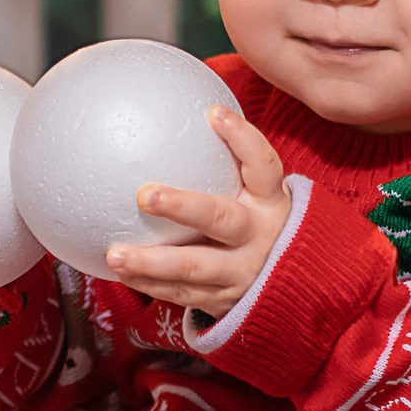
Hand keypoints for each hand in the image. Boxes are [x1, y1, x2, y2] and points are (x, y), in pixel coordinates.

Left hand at [105, 106, 291, 319]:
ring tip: (115, 254)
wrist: (294, 282)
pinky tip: (120, 271)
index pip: (264, 165)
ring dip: (152, 261)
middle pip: (222, 220)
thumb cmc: (258, 219)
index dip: (243, 139)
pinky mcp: (224, 299)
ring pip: (194, 267)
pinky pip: (182, 293)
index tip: (214, 114)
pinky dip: (149, 284)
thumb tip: (171, 111)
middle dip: (183, 207)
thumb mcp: (257, 190)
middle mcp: (259, 236)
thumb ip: (228, 158)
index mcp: (270, 202)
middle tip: (144, 194)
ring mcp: (242, 272)